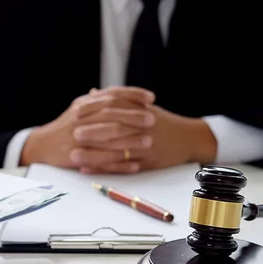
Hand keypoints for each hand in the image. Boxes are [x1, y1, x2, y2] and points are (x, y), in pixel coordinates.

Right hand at [20, 87, 155, 167]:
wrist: (42, 145)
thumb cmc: (64, 127)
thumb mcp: (78, 109)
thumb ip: (95, 100)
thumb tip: (110, 92)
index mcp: (84, 105)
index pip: (111, 95)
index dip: (132, 95)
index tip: (150, 98)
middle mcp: (81, 118)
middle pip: (110, 114)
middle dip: (133, 116)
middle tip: (152, 119)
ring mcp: (78, 138)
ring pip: (107, 138)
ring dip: (129, 140)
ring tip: (149, 141)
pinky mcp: (77, 156)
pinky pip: (102, 160)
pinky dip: (119, 163)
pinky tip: (134, 165)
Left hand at [73, 99, 217, 173]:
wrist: (189, 138)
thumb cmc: (162, 122)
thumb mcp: (141, 107)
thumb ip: (116, 100)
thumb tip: (91, 93)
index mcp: (139, 111)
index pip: (114, 107)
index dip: (94, 110)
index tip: (75, 112)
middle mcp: (142, 128)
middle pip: (114, 129)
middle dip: (92, 132)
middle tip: (72, 135)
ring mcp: (144, 146)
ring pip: (115, 151)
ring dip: (93, 154)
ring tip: (73, 156)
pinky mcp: (146, 163)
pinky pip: (121, 167)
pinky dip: (103, 169)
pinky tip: (88, 170)